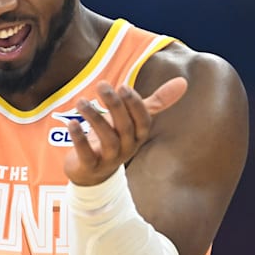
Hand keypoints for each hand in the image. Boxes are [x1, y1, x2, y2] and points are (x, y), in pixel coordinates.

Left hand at [64, 77, 187, 185]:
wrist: (92, 173)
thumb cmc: (114, 138)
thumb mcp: (133, 121)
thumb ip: (155, 103)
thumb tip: (183, 81)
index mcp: (138, 135)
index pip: (143, 121)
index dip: (135, 104)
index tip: (123, 86)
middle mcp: (127, 148)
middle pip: (125, 127)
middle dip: (114, 105)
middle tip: (101, 85)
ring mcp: (109, 159)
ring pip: (107, 140)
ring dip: (94, 118)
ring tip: (81, 101)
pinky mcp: (90, 166)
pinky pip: (86, 154)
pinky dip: (79, 139)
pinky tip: (71, 123)